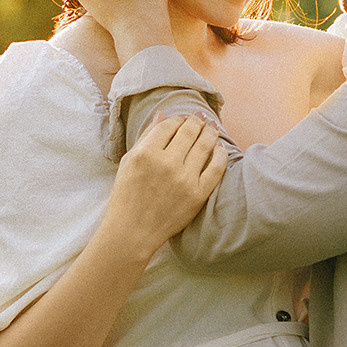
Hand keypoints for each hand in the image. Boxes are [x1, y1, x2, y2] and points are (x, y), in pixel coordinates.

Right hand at [101, 114, 226, 253]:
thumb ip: (146, 137)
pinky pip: (216, 168)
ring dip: (210, 132)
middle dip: (197, 121)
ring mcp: (184, 179)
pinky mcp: (197, 194)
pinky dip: (220, 154)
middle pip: (189, 132)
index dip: (178, 119)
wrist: (132, 232)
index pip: (169, 126)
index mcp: (145, 153)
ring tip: (213, 127)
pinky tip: (220, 148)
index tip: (183, 118)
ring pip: (205, 145)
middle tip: (201, 118)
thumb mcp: (128, 162)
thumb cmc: (126, 196)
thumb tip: (163, 114)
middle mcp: (166, 163)